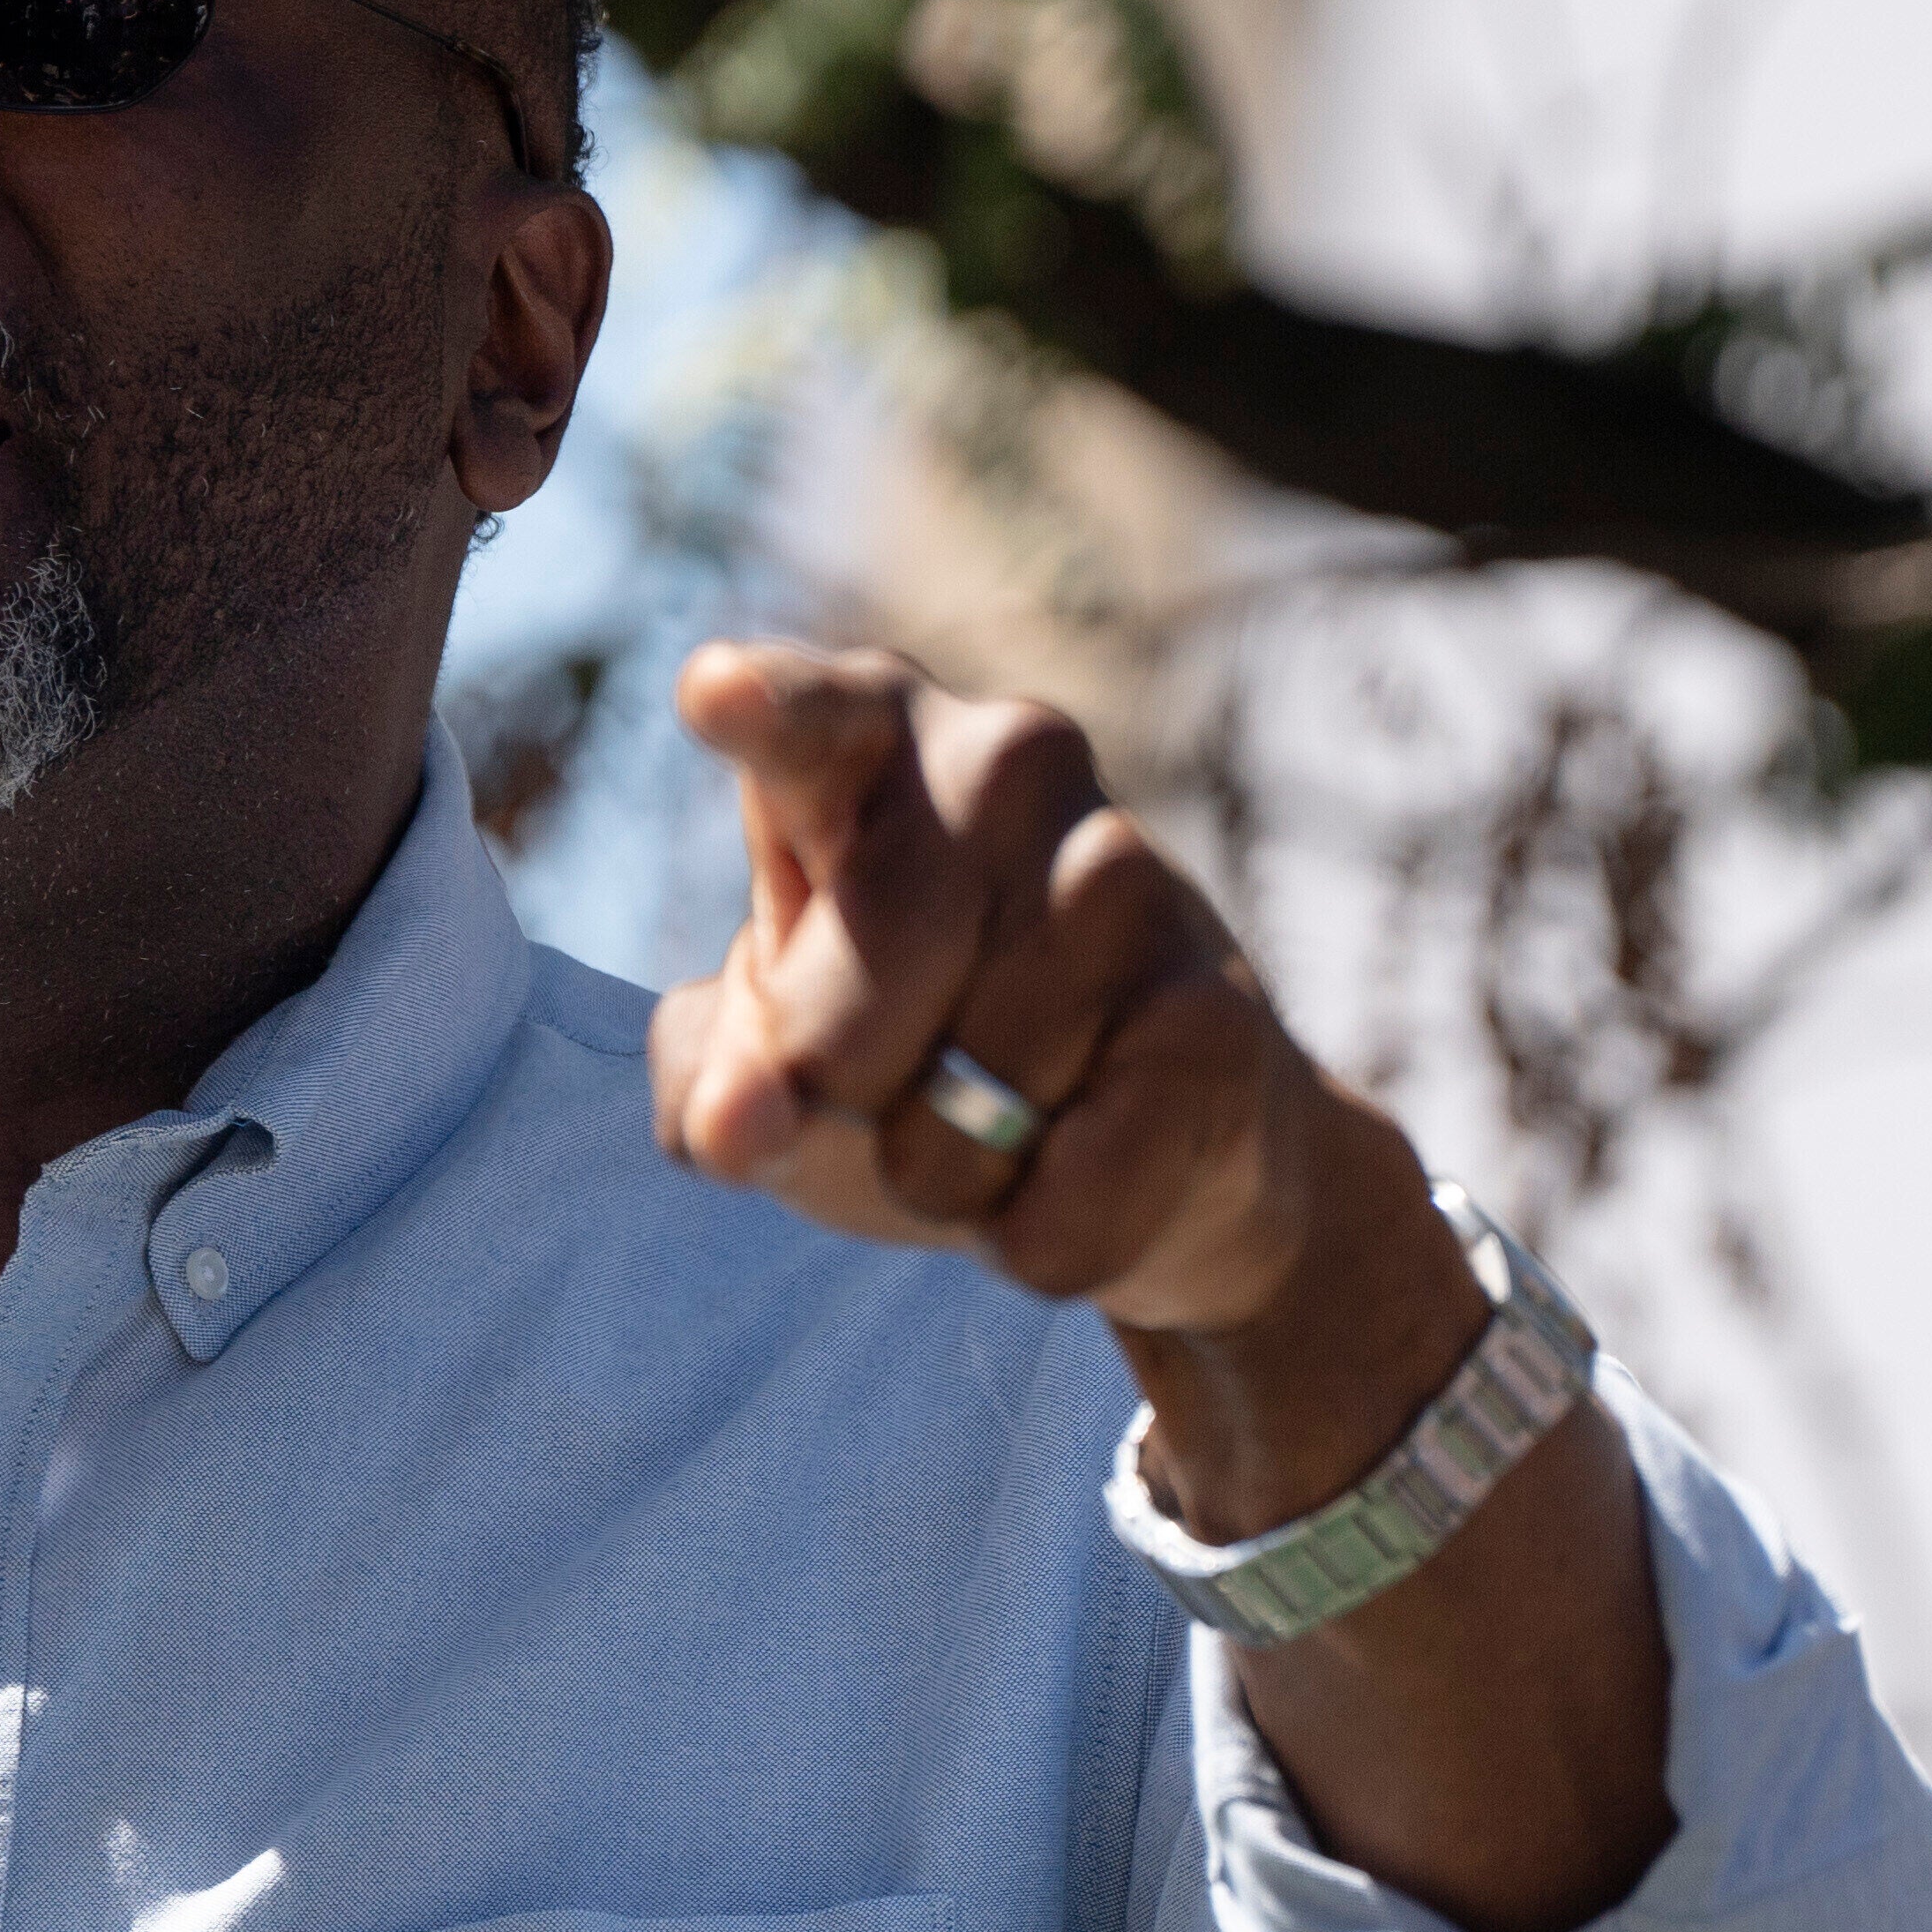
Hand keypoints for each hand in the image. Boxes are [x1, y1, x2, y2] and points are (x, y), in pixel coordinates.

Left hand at [644, 638, 1343, 1341]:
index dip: (761, 714)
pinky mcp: (1220, 1011)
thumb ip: (713, 1082)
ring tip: (1006, 1119)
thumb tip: (736, 1129)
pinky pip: (1067, 1198)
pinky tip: (1086, 1169)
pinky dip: (1041, 1237)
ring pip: (957, 1119)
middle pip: (842, 1016)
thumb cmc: (918, 1067)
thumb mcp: (778, 1063)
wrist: (1158, 1157)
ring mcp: (1125, 873)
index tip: (711, 694)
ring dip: (949, 1180)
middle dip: (840, 1107)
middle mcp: (1005, 762)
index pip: (805, 721)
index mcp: (866, 742)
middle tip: (893, 1090)